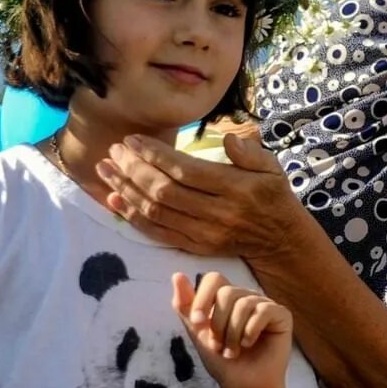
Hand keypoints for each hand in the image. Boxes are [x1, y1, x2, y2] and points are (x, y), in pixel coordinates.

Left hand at [98, 130, 304, 260]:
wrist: (281, 242)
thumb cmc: (273, 197)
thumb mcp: (273, 168)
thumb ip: (250, 152)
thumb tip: (227, 139)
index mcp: (237, 189)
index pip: (186, 171)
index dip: (155, 155)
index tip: (133, 140)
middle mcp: (219, 213)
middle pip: (165, 191)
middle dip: (134, 169)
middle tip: (114, 151)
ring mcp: (205, 234)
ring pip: (156, 211)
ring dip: (126, 189)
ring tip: (106, 170)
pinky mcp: (196, 247)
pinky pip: (157, 232)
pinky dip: (132, 216)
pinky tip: (115, 199)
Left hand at [172, 272, 291, 387]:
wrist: (243, 386)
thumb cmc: (222, 361)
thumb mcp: (197, 333)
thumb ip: (185, 306)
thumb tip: (177, 275)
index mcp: (225, 298)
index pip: (213, 279)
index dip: (203, 298)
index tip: (197, 323)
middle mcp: (246, 297)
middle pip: (227, 292)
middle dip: (218, 324)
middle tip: (219, 346)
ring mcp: (264, 304)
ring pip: (244, 304)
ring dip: (233, 333)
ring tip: (232, 351)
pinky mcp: (281, 315)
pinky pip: (264, 311)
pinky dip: (251, 331)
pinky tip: (249, 344)